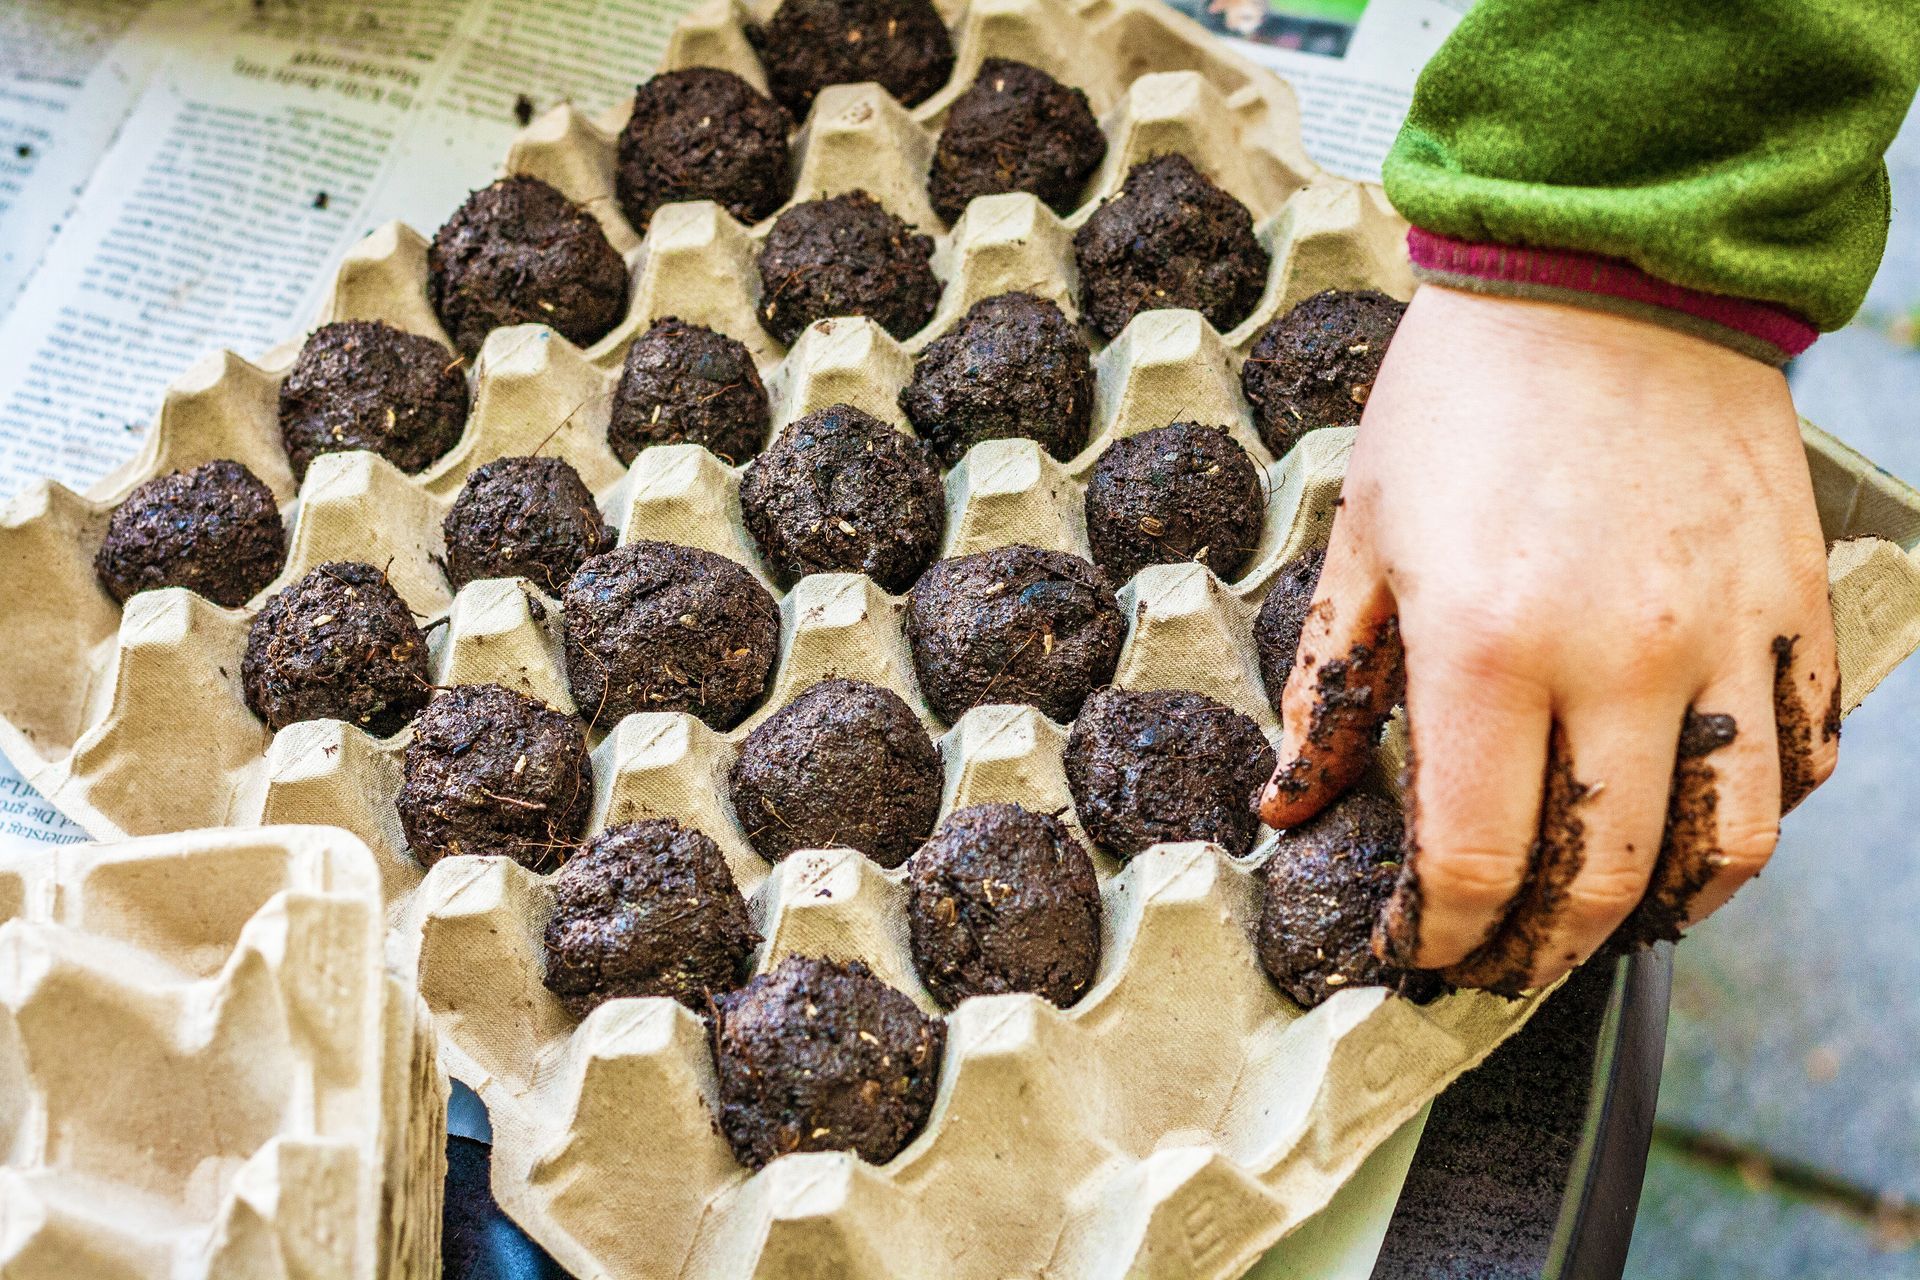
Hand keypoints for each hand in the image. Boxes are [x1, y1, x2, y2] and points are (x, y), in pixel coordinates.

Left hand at [1259, 286, 1839, 994]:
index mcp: (1489, 647)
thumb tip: (1290, 800)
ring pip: (1729, 842)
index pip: (1477, 858)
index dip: (1442, 932)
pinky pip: (1804, 751)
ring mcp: (1724, 636)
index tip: (1417, 950)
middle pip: (1602, 879)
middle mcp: (1620, 660)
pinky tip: (1705, 824)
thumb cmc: (1463, 397)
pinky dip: (1758, 814)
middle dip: (1542, 950)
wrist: (1603, 268)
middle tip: (1502, 962)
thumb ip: (1331, 687)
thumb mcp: (1363, 538)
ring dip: (1665, 911)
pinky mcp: (1791, 603)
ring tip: (1608, 924)